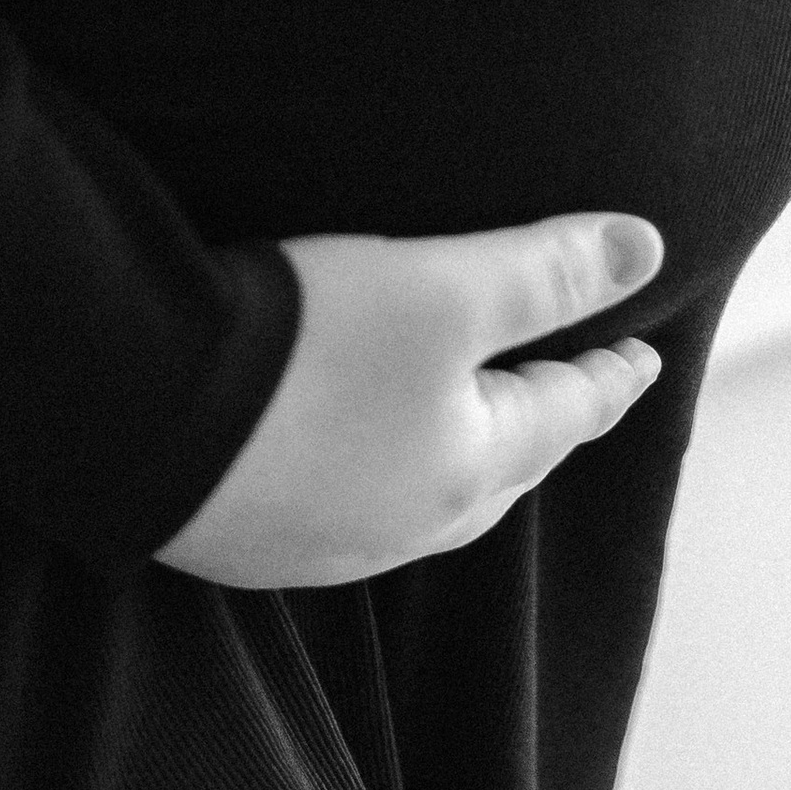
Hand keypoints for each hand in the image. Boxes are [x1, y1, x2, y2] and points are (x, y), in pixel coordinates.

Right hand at [153, 211, 665, 588]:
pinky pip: (344, 506)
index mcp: (468, 467)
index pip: (565, 414)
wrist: (139, 409)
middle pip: (502, 468)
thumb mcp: (442, 287)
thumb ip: (548, 269)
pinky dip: (376, 471)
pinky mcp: (247, 537)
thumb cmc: (306, 345)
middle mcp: (405, 524)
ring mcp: (322, 541)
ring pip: (424, 496)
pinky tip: (350, 452)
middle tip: (569, 389)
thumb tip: (650, 248)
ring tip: (467, 420)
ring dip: (459, 453)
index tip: (642, 357)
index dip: (608, 375)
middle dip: (541, 426)